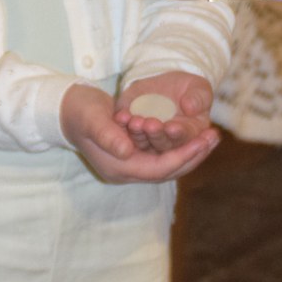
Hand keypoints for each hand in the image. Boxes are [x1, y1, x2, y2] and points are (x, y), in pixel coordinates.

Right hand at [60, 83, 218, 183]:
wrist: (67, 110)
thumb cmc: (79, 111)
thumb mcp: (92, 119)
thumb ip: (108, 135)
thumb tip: (127, 150)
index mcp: (118, 167)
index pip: (159, 169)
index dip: (183, 156)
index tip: (202, 141)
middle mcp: (127, 171)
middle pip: (169, 171)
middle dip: (193, 155)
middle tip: (214, 137)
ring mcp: (131, 164)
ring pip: (169, 164)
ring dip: (191, 152)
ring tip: (211, 135)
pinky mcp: (135, 154)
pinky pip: (164, 155)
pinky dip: (180, 146)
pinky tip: (195, 133)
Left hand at [115, 72, 215, 158]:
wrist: (166, 83)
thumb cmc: (189, 89)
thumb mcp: (198, 88)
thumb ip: (199, 98)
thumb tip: (191, 108)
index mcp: (189, 135)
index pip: (184, 138)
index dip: (178, 134)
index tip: (172, 127)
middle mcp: (168, 141)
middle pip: (161, 144)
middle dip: (156, 135)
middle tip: (150, 125)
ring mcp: (147, 137)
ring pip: (142, 141)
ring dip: (138, 133)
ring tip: (134, 122)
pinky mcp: (130, 128)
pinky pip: (125, 129)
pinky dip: (123, 123)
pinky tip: (121, 116)